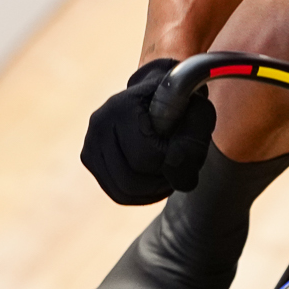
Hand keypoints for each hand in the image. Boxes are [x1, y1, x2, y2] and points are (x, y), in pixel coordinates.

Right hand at [79, 58, 215, 204]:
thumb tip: (178, 174)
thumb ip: (194, 139)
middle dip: (162, 181)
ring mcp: (90, 142)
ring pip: (123, 192)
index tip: (187, 149)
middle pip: (130, 180)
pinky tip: (156, 179)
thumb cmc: (183, 103)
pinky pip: (117, 194)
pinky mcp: (90, 159)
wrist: (162, 93)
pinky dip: (141, 195)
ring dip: (153, 191)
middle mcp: (99, 124)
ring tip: (170, 172)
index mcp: (121, 106)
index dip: (173, 163)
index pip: (146, 157)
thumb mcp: (199, 112)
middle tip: (181, 168)